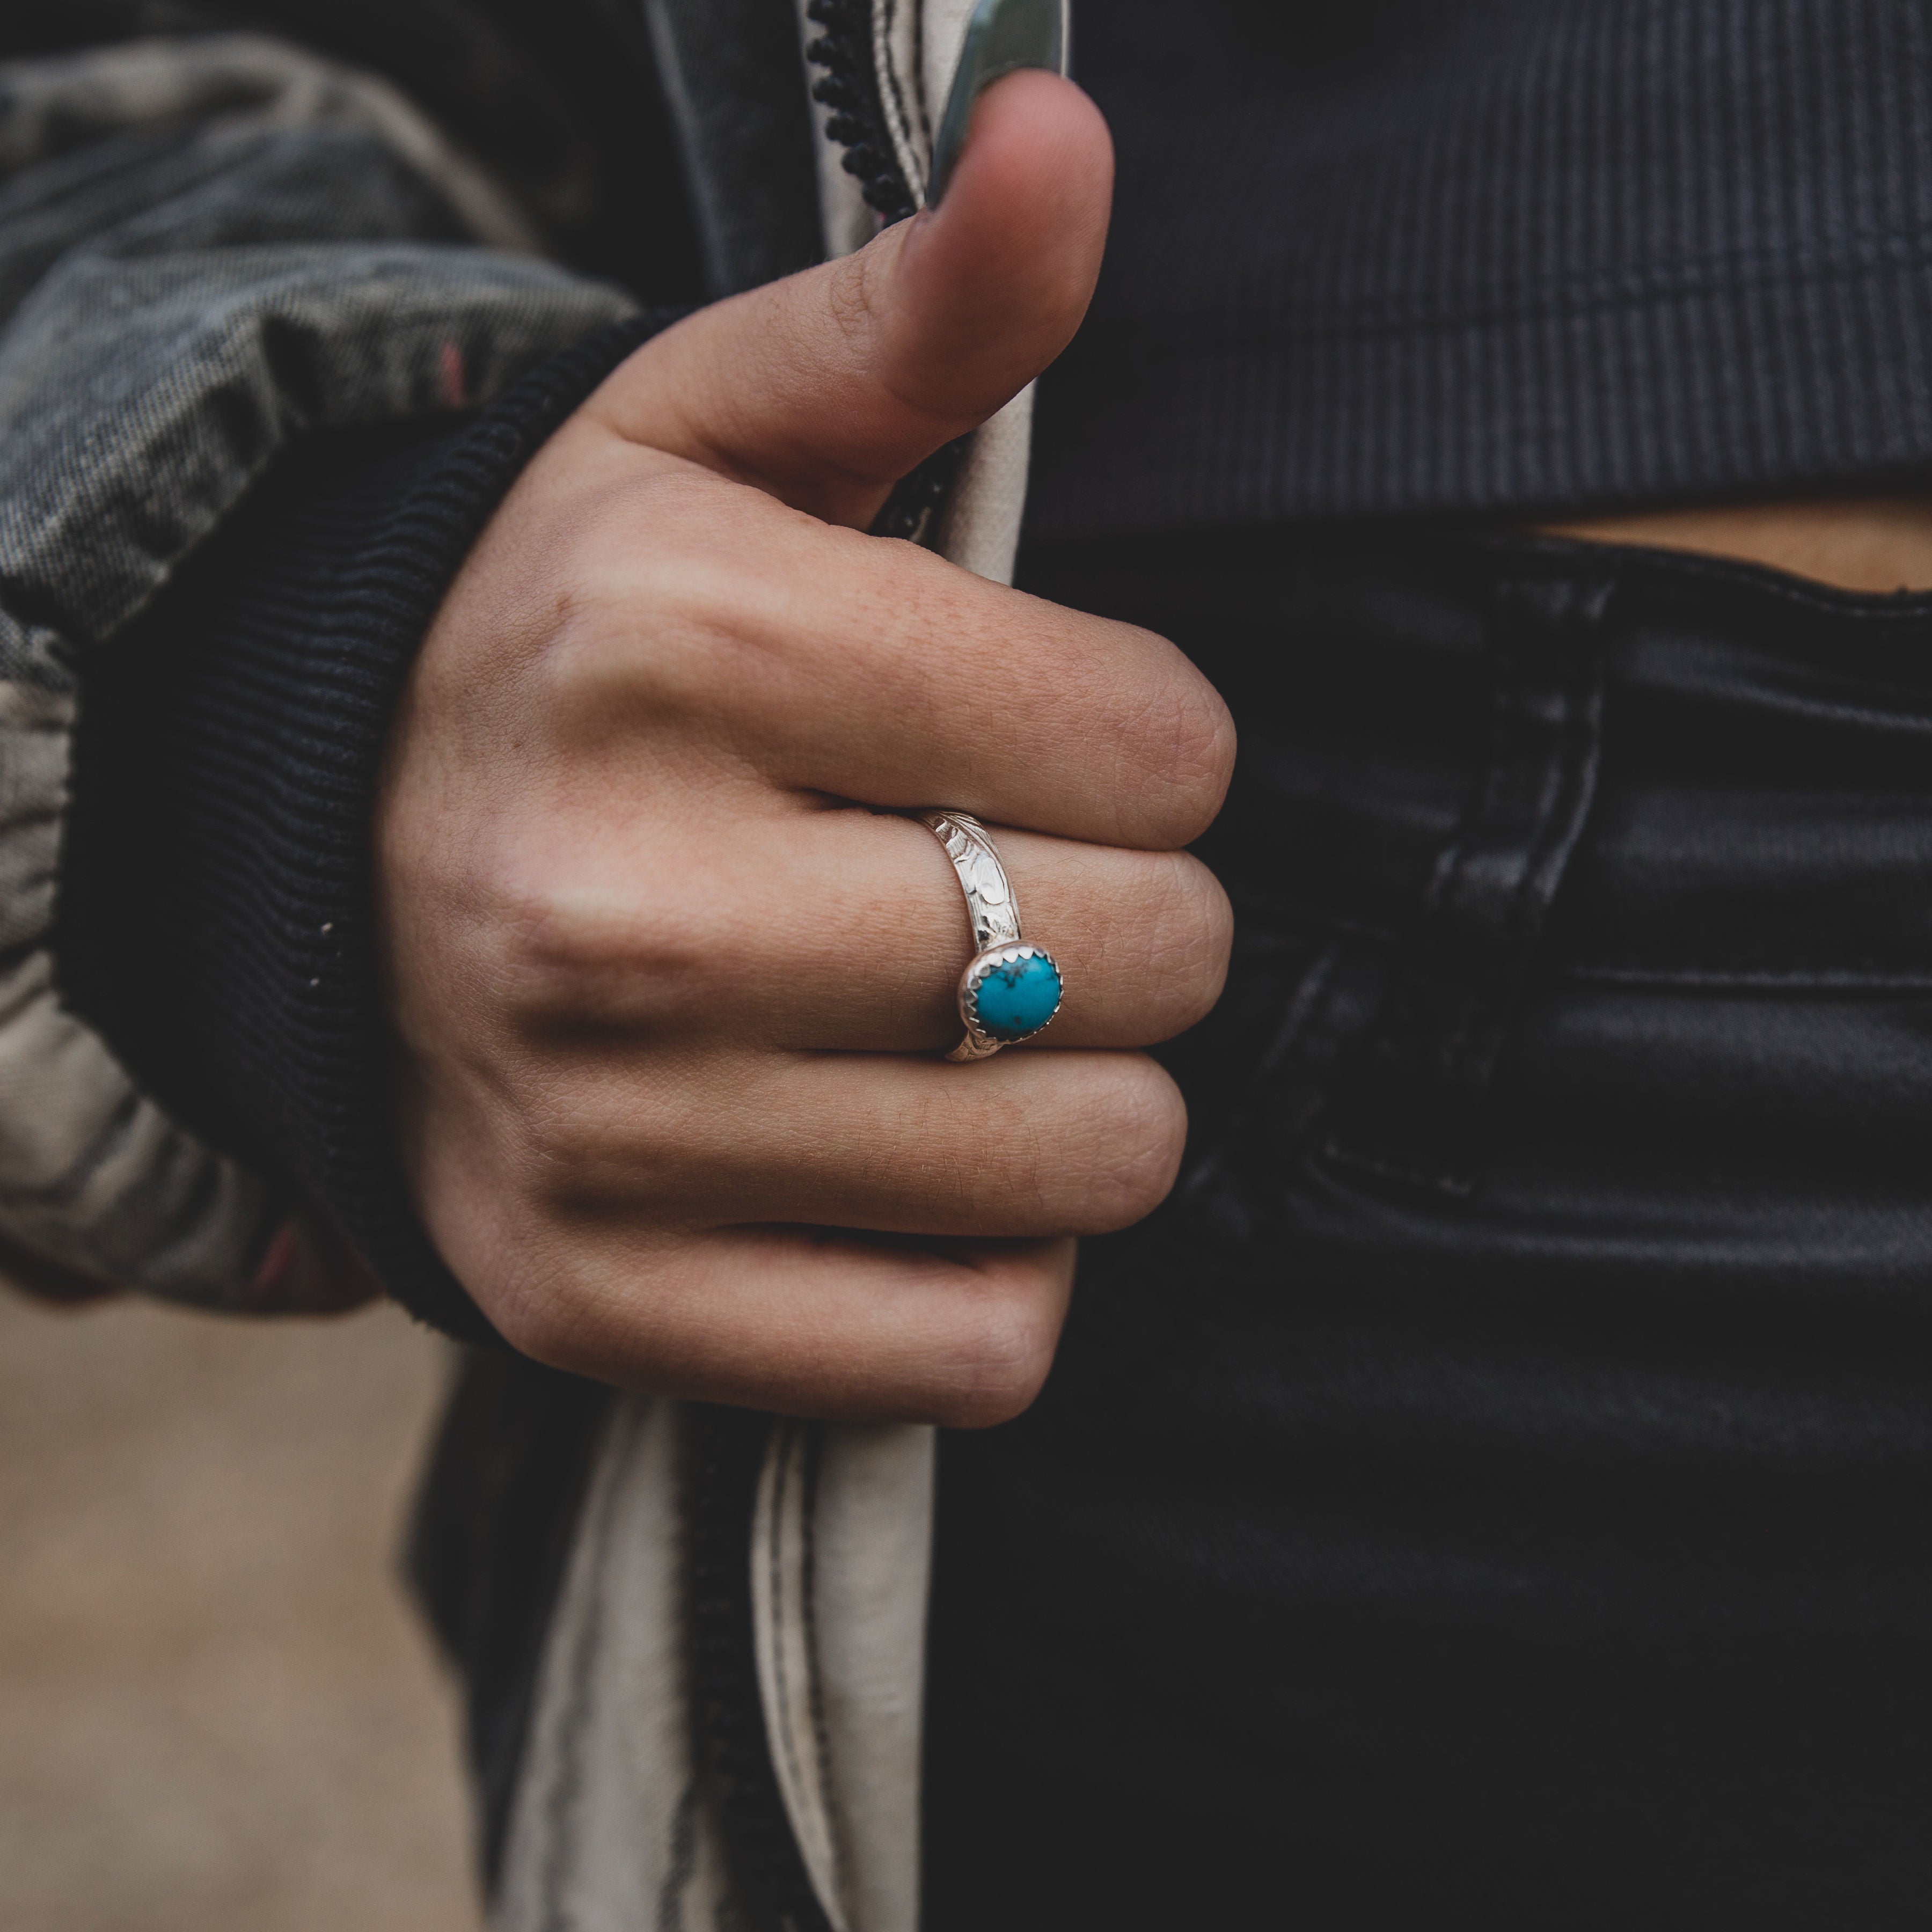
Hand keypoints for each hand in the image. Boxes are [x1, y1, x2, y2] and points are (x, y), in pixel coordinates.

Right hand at [375, 72, 1233, 1424]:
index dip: (1151, 738)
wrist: (342, 868)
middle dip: (1135, 913)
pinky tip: (909, 1167)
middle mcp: (616, 901)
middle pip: (1144, 956)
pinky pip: (975, 1346)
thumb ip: (925, 304)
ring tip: (971, 1028)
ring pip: (1087, 1165)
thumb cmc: (589, 649)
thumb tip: (1066, 128)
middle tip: (1010, 882)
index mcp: (673, 641)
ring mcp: (597, 1132)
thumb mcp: (728, 439)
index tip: (1052, 742)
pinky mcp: (595, 1303)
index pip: (1161, 739)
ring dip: (1092, 1097)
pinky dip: (996, 1270)